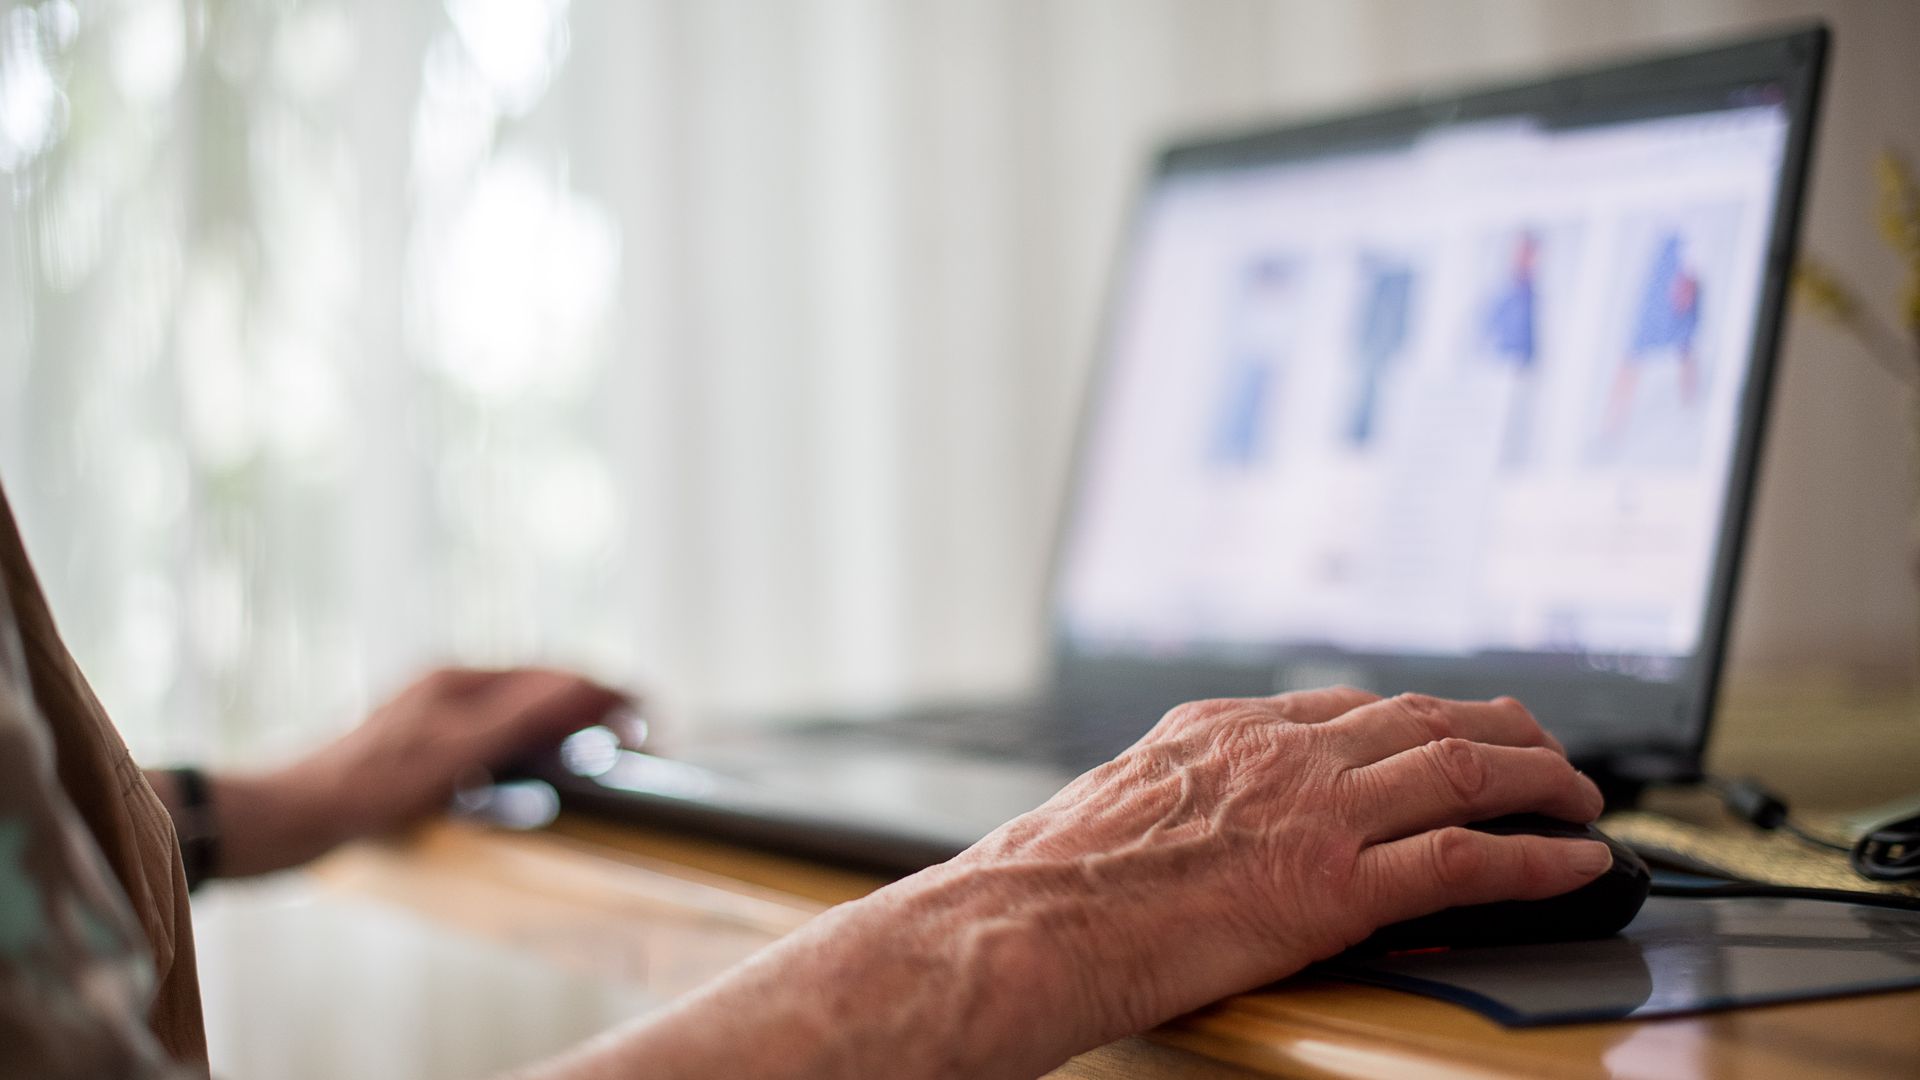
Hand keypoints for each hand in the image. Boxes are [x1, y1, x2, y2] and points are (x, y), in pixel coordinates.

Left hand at [198, 667, 628, 876]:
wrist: (280, 818)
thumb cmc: (360, 790)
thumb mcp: (451, 755)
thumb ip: (519, 718)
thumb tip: (585, 687)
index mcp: (461, 681)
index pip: (555, 675)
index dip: (607, 691)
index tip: (651, 714)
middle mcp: (449, 686)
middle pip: (542, 684)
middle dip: (595, 700)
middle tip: (640, 730)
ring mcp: (433, 713)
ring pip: (520, 706)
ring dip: (566, 718)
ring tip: (602, 741)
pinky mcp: (420, 744)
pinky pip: (496, 730)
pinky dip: (533, 739)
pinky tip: (534, 764)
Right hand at [946, 687, 1607, 1054]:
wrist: (1030, 922)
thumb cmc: (1051, 878)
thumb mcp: (1117, 798)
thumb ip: (1181, 788)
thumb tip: (1201, 807)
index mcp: (1222, 728)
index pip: (1351, 705)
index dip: (1422, 714)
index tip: (1455, 725)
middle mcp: (1278, 752)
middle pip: (1423, 719)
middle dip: (1502, 730)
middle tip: (1547, 748)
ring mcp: (1312, 813)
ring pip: (1462, 772)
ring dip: (1539, 779)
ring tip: (1581, 796)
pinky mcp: (1333, 887)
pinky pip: (1463, 860)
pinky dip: (1534, 856)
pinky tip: (1575, 860)